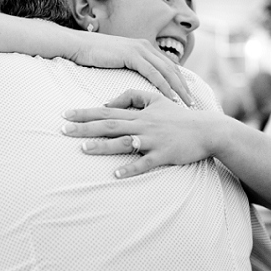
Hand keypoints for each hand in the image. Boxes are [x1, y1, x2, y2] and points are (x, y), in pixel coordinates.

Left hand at [61, 89, 216, 176]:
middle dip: (85, 127)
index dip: (85, 112)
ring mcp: (153, 140)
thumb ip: (132, 96)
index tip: (65, 114)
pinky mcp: (164, 155)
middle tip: (63, 130)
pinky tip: (116, 174)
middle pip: (109, 125)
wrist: (206, 129)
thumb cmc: (178, 115)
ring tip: (84, 149)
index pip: (106, 111)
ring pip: (124, 142)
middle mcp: (142, 125)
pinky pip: (145, 163)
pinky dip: (130, 168)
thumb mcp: (156, 99)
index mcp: (139, 113)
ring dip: (103, 146)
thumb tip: (108, 102)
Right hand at [63, 33, 190, 103]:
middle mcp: (145, 45)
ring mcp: (140, 49)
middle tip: (192, 101)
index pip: (168, 64)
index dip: (179, 79)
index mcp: (144, 46)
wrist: (80, 46)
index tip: (187, 93)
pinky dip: (164, 85)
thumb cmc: (96, 55)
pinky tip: (170, 97)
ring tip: (186, 102)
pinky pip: (153, 73)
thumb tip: (138, 80)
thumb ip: (131, 66)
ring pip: (166, 70)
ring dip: (178, 87)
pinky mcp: (132, 55)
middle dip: (184, 85)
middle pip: (172, 67)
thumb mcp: (119, 60)